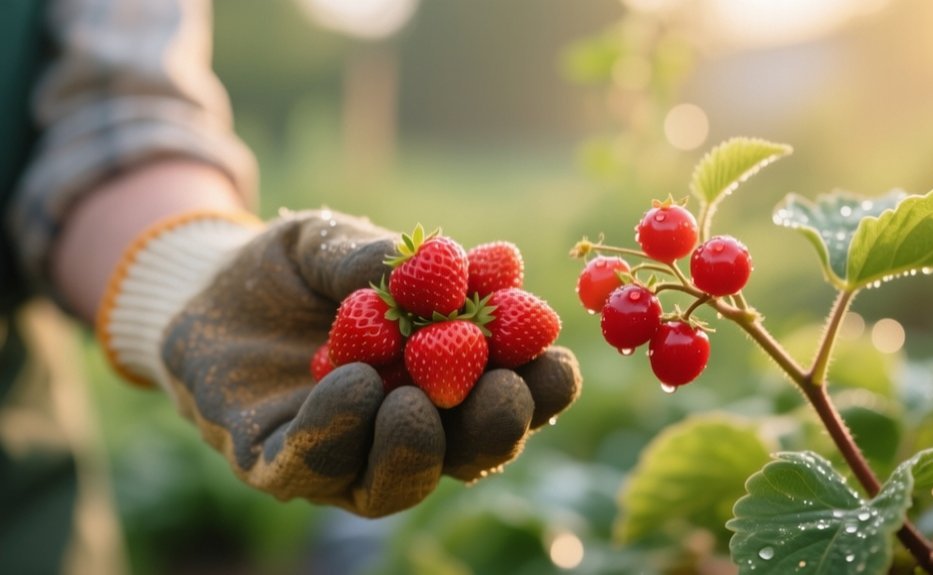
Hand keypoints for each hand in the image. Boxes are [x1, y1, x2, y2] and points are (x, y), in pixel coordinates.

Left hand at [102, 210, 580, 516]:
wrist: (205, 284)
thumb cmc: (294, 265)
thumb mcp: (338, 243)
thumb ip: (386, 258)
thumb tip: (459, 269)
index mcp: (444, 375)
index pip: (510, 396)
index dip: (542, 389)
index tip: (551, 360)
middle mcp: (405, 425)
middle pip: (467, 453)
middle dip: (494, 429)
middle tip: (501, 390)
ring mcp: (344, 453)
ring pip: (395, 482)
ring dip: (418, 448)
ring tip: (415, 399)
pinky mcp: (279, 464)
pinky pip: (315, 467)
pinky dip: (340, 430)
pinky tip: (352, 382)